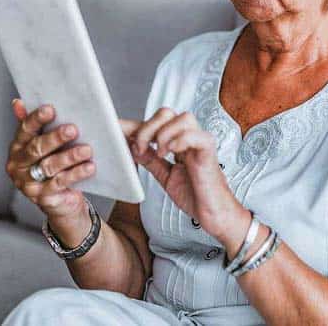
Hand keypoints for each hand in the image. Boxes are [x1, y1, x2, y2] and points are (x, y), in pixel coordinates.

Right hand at [6, 99, 94, 221]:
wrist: (61, 200)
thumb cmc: (53, 164)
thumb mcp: (45, 143)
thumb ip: (36, 124)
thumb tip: (18, 102)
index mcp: (18, 146)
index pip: (24, 129)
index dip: (36, 119)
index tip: (50, 109)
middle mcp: (18, 164)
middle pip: (36, 148)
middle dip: (55, 138)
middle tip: (73, 129)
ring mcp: (28, 182)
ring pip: (49, 166)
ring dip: (69, 157)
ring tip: (87, 149)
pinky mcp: (42, 197)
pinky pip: (60, 183)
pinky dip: (75, 174)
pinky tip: (89, 167)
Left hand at [126, 107, 241, 240]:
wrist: (214, 215)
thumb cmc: (195, 195)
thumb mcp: (166, 176)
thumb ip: (151, 161)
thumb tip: (134, 147)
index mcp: (179, 142)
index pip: (155, 123)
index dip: (134, 124)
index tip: (113, 128)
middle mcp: (190, 137)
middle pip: (166, 113)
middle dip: (147, 128)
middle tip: (140, 148)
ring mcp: (201, 142)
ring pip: (181, 118)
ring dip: (163, 133)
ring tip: (159, 153)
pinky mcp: (209, 151)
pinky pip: (195, 135)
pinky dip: (179, 140)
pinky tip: (170, 153)